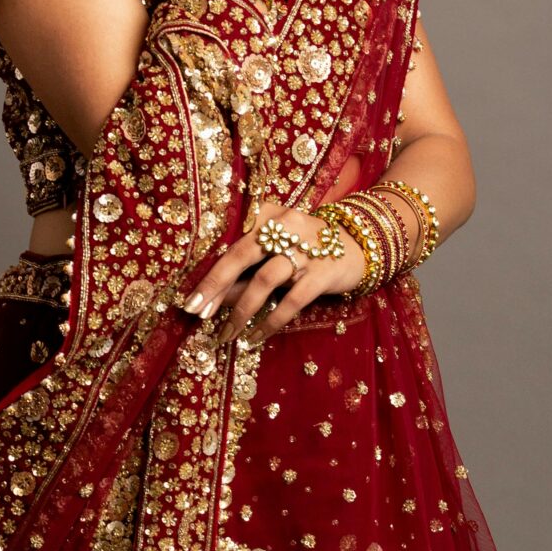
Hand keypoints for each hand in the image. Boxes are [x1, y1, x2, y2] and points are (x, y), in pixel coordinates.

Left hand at [181, 197, 365, 346]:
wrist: (360, 245)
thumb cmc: (306, 248)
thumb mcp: (277, 246)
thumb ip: (248, 265)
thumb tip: (215, 296)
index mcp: (269, 214)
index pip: (231, 241)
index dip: (209, 270)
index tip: (190, 297)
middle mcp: (286, 226)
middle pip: (241, 255)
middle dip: (215, 286)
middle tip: (196, 311)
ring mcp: (307, 249)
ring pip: (264, 281)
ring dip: (241, 311)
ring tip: (227, 333)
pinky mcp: (323, 273)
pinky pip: (291, 301)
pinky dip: (271, 321)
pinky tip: (256, 336)